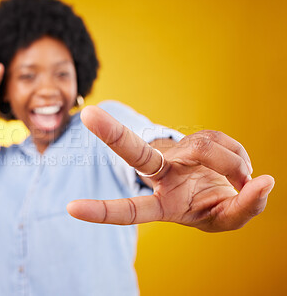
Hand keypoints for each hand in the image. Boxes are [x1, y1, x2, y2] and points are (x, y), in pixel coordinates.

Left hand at [67, 106, 274, 231]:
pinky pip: (220, 140)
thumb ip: (244, 208)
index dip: (104, 211)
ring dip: (234, 165)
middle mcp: (163, 176)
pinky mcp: (193, 140)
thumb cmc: (214, 207)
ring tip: (241, 180)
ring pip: (205, 148)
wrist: (222, 187)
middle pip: (137, 153)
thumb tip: (263, 183)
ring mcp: (177, 155)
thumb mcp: (227, 219)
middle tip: (90, 115)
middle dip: (114, 134)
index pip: (131, 210)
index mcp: (163, 205)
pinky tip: (236, 166)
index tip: (71, 209)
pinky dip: (238, 155)